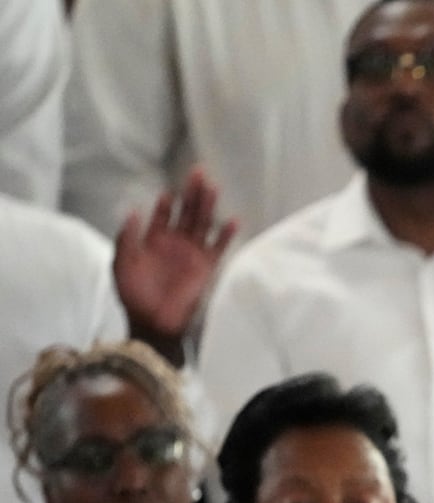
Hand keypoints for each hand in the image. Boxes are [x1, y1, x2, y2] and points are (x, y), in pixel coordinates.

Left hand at [113, 168, 238, 360]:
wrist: (153, 322)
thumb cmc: (134, 295)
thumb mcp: (121, 264)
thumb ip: (127, 238)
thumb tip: (134, 212)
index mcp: (154, 240)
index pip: (162, 214)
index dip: (165, 202)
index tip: (169, 192)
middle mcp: (175, 243)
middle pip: (186, 212)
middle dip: (192, 192)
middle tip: (198, 172)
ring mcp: (192, 253)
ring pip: (202, 223)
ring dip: (207, 205)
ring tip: (212, 186)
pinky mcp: (206, 266)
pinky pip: (219, 247)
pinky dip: (226, 234)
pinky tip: (233, 220)